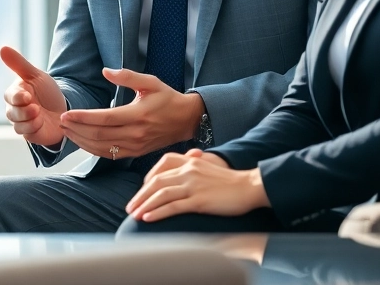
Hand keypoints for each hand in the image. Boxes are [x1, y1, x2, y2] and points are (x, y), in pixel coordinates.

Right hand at [0, 46, 67, 147]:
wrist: (63, 109)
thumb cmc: (47, 91)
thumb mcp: (35, 76)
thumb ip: (19, 64)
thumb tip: (2, 48)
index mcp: (16, 93)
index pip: (10, 96)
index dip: (17, 97)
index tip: (27, 95)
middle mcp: (15, 109)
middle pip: (11, 113)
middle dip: (23, 111)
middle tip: (36, 108)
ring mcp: (22, 122)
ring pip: (17, 125)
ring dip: (29, 121)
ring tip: (40, 115)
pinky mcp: (29, 134)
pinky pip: (26, 135)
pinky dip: (33, 129)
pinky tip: (42, 123)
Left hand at [57, 68, 202, 159]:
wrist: (186, 120)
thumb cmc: (167, 98)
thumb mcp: (150, 82)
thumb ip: (127, 76)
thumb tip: (106, 71)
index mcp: (138, 114)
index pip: (104, 118)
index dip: (82, 117)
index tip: (66, 113)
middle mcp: (135, 133)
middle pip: (98, 134)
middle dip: (76, 129)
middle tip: (61, 121)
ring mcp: (135, 146)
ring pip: (101, 147)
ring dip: (81, 140)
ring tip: (67, 131)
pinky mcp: (135, 153)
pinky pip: (109, 155)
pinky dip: (92, 149)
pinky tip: (82, 142)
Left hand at [125, 149, 268, 222]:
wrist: (249, 186)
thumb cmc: (230, 181)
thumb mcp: (207, 168)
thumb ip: (192, 168)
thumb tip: (177, 177)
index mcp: (190, 161)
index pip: (160, 168)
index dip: (147, 180)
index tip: (141, 192)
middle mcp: (189, 171)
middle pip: (156, 182)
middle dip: (140, 196)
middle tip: (130, 207)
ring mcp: (193, 185)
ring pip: (161, 194)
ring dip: (145, 205)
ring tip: (134, 215)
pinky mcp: (199, 200)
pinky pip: (173, 206)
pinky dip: (158, 212)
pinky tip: (148, 218)